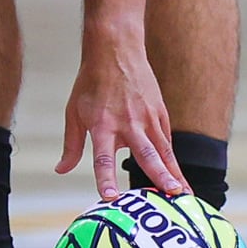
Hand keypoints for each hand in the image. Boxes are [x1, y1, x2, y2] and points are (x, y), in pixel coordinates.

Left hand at [56, 33, 187, 199]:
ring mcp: (148, 117)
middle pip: (147, 153)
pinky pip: (166, 140)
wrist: (116, 49)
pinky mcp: (159, 112)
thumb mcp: (74, 112)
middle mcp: (128, 122)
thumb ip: (71, 145)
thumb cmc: (91, 83)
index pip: (103, 157)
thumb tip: (61, 170)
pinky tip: (178, 176)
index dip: (106, 178)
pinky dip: (172, 159)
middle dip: (160, 175)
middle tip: (172, 194)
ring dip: (175, 172)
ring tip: (185, 193)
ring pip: (164, 150)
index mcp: (103, 124)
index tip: (111, 197)